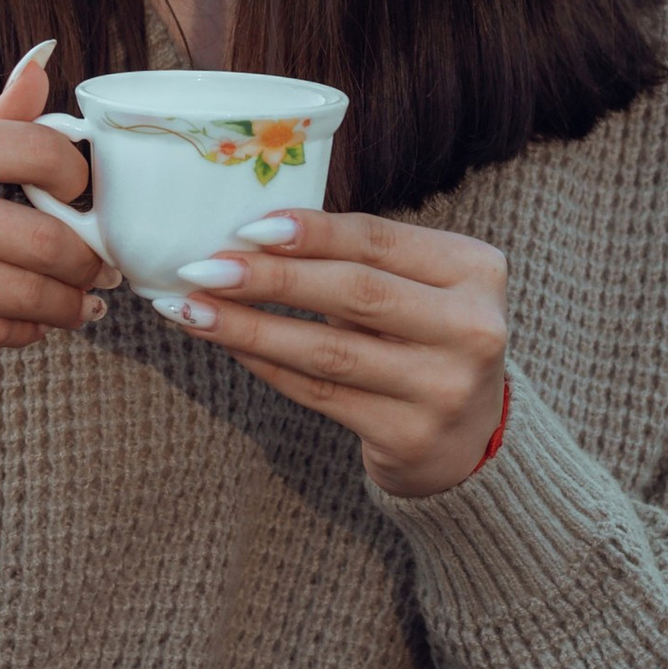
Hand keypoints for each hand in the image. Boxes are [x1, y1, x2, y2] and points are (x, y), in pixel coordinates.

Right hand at [0, 47, 117, 374]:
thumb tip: (41, 68)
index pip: (35, 148)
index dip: (80, 176)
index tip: (85, 194)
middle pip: (45, 238)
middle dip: (88, 261)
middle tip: (101, 268)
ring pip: (28, 295)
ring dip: (69, 306)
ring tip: (81, 305)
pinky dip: (26, 331)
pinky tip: (31, 324)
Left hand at [160, 210, 509, 496]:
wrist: (471, 441)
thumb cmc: (426, 341)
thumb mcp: (420, 289)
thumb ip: (361, 259)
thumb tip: (252, 233)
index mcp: (476, 270)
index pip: (380, 240)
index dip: (311, 232)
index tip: (245, 226)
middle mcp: (473, 328)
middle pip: (356, 292)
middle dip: (270, 278)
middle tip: (202, 267)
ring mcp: (445, 387)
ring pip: (330, 350)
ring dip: (251, 327)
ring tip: (192, 309)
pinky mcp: (410, 435)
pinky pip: (321, 393)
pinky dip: (267, 366)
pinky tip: (229, 346)